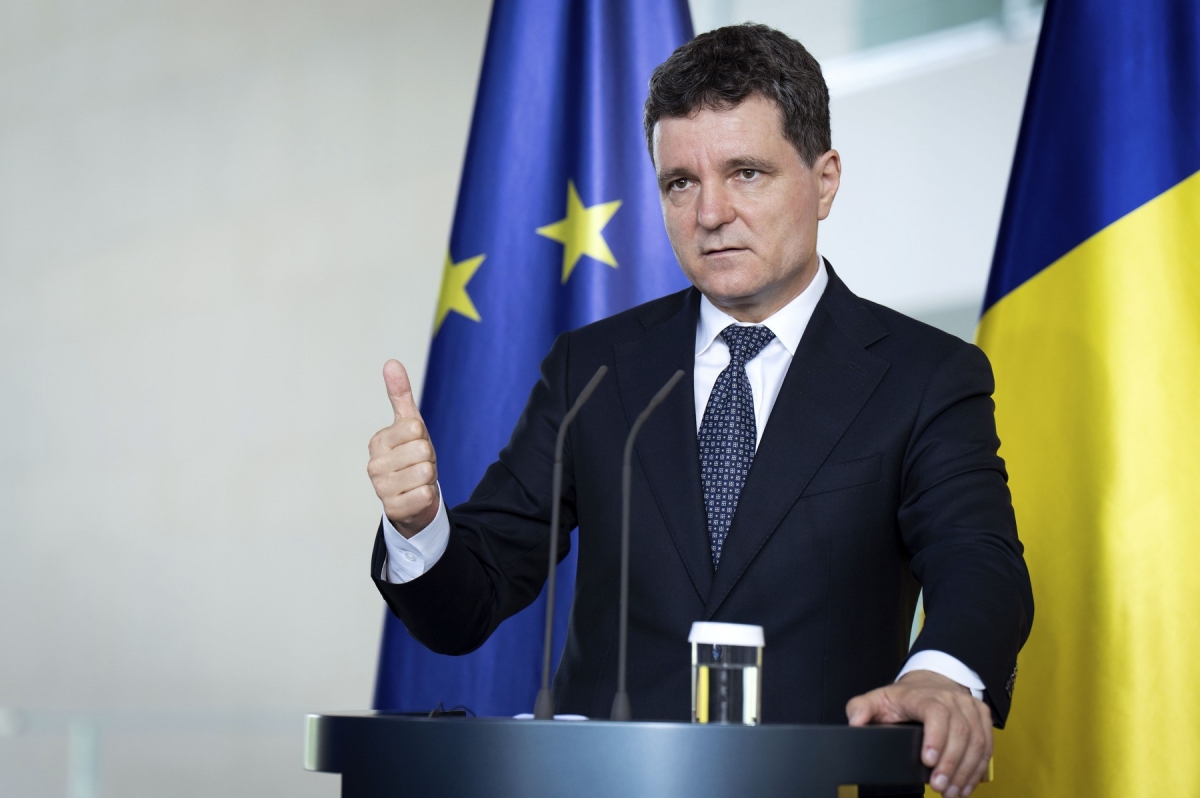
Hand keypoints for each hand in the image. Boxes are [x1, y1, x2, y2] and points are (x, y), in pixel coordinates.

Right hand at [367, 360, 440, 536]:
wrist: (411, 498)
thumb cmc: (410, 457)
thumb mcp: (409, 425)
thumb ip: (399, 394)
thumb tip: (391, 362)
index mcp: (377, 441)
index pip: (415, 428)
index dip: (423, 437)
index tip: (415, 445)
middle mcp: (374, 465)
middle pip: (423, 450)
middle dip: (428, 458)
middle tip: (419, 465)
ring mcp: (381, 489)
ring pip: (426, 472)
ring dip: (429, 478)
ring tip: (417, 480)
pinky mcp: (393, 509)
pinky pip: (426, 494)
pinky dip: (428, 495)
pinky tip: (416, 496)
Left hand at [846, 670, 991, 797]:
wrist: (932, 681)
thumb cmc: (905, 696)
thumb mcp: (879, 698)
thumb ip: (861, 708)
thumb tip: (855, 722)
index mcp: (924, 696)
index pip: (936, 713)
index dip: (936, 738)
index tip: (928, 761)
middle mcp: (951, 699)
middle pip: (960, 732)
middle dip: (951, 764)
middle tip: (940, 787)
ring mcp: (969, 708)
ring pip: (977, 741)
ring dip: (966, 771)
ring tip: (952, 792)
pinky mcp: (982, 717)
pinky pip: (987, 745)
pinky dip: (978, 769)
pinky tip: (966, 785)